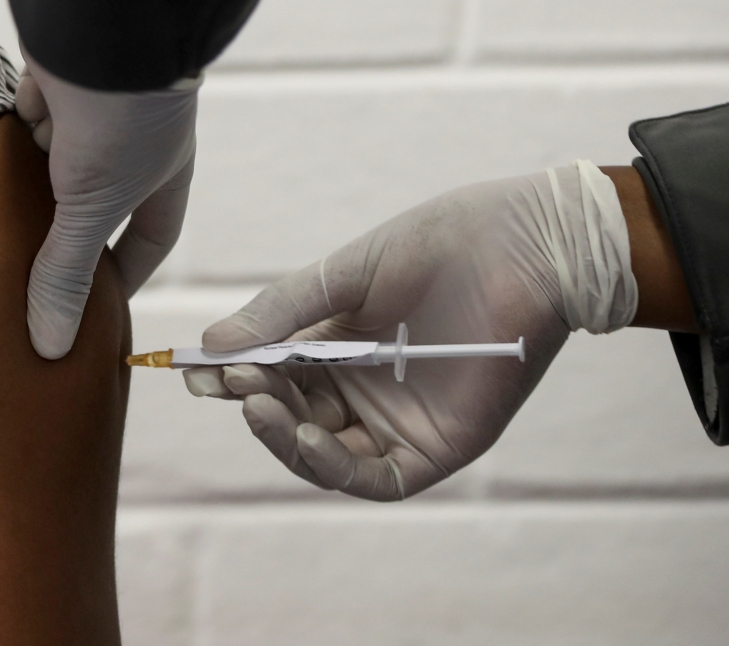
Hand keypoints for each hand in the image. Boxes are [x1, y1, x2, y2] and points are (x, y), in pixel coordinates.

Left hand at [16, 48, 198, 357]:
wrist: (102, 29)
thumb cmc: (125, 121)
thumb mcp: (93, 208)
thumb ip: (68, 273)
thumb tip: (51, 346)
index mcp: (161, 179)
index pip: (149, 240)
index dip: (129, 274)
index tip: (102, 307)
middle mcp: (131, 150)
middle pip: (97, 207)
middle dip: (70, 238)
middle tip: (38, 279)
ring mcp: (92, 116)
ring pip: (57, 166)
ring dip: (34, 190)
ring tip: (0, 234)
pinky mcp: (53, 86)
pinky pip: (28, 124)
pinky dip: (12, 142)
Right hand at [184, 162, 636, 500]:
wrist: (530, 243)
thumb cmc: (444, 244)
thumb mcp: (346, 275)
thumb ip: (283, 311)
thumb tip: (211, 348)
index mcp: (341, 346)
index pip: (275, 376)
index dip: (237, 377)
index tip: (199, 370)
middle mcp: (364, 390)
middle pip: (294, 418)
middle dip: (259, 402)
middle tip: (236, 379)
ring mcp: (399, 422)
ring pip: (326, 455)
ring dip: (285, 437)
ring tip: (259, 402)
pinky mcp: (435, 448)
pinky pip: (375, 477)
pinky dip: (333, 465)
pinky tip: (305, 435)